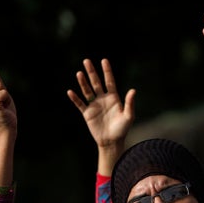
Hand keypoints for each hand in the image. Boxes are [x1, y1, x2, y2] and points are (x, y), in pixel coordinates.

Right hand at [67, 58, 135, 175]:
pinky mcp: (87, 113)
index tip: (104, 61)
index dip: (107, 71)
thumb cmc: (122, 129)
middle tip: (86, 61)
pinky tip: (70, 92)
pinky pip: (80, 104)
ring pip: (87, 91)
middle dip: (92, 72)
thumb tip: (133, 90)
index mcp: (113, 98)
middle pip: (96, 83)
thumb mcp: (128, 116)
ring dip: (83, 82)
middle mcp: (103, 99)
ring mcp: (94, 105)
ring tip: (79, 73)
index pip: (109, 81)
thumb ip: (130, 103)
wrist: (111, 142)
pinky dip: (75, 98)